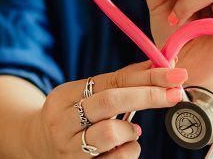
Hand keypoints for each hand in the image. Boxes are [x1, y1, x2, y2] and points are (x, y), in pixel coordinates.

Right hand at [31, 61, 187, 157]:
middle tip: (175, 94)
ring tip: (131, 132)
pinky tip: (121, 148)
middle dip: (148, 95)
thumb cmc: (72, 118)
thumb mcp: (86, 96)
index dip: (147, 76)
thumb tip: (162, 63)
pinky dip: (128, 151)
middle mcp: (61, 122)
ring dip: (131, 132)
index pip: (112, 80)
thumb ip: (120, 81)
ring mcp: (67, 149)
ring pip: (110, 133)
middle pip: (110, 101)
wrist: (36, 148)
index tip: (176, 74)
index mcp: (64, 96)